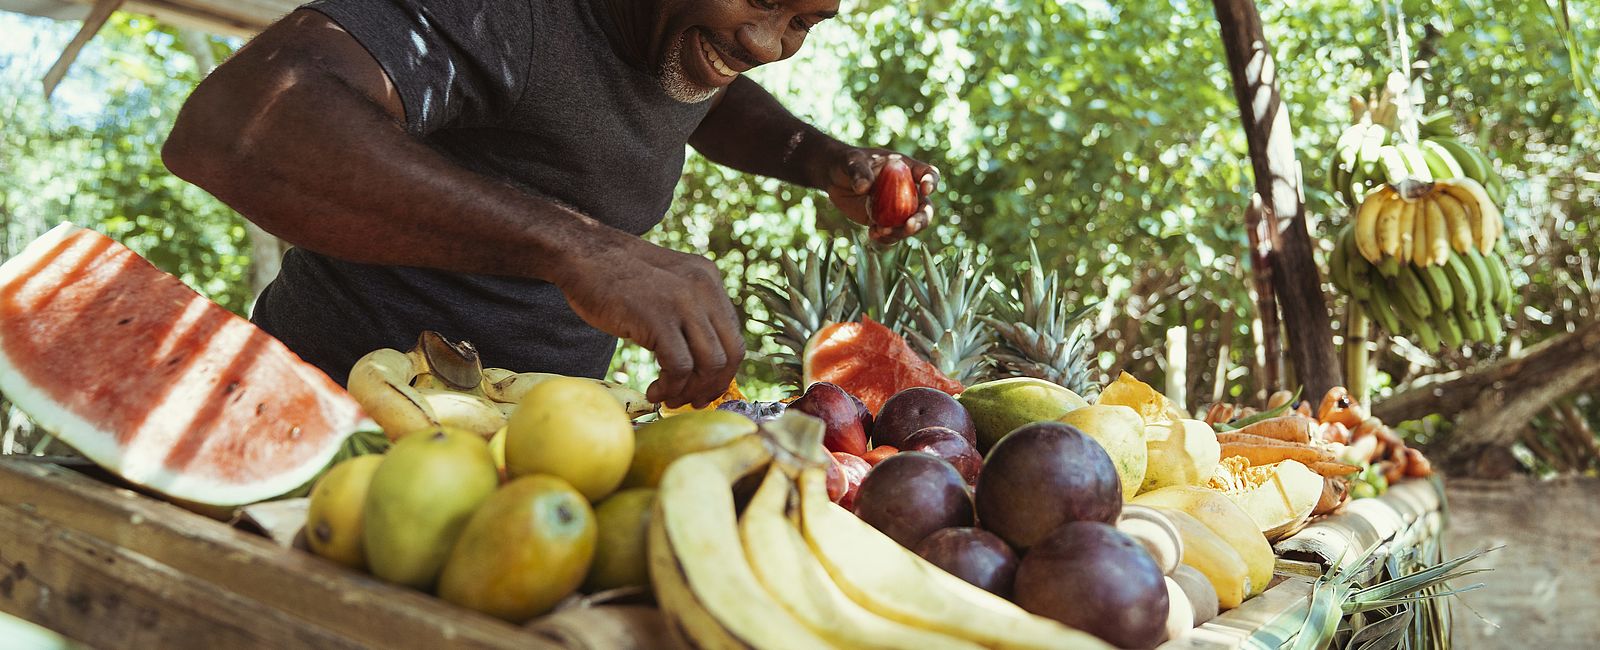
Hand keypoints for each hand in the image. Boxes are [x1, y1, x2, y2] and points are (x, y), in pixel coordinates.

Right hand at [553, 234, 743, 408]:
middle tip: (690, 401)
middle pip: (730, 354)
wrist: (581, 253)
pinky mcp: (657, 318)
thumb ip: (689, 308)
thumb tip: (702, 358)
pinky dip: (670, 387)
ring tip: (668, 397)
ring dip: (690, 391)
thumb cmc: (616, 276)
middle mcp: (703, 289)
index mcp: (708, 279)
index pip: (734, 337)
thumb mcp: (667, 283)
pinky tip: (654, 391)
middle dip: (712, 387)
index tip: (704, 389)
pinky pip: (679, 366)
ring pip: (710, 364)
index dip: (723, 372)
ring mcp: (682, 302)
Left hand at [819, 147, 939, 244]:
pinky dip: (886, 238)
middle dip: (922, 218)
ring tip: (882, 231)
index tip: (925, 189)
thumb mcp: (852, 162)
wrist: (835, 179)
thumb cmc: (848, 163)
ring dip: (902, 232)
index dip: (932, 182)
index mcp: (906, 170)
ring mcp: (898, 209)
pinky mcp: (885, 222)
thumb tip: (864, 187)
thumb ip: (859, 171)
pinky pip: (893, 234)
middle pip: (926, 207)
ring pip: (911, 225)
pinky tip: (873, 234)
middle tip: (910, 225)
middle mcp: (907, 190)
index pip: (928, 174)